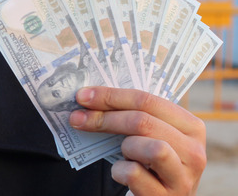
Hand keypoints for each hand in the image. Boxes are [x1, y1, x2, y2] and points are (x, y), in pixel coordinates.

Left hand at [69, 86, 205, 195]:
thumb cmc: (150, 163)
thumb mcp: (149, 136)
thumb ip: (132, 115)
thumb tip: (88, 97)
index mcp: (191, 127)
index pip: (148, 100)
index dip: (111, 96)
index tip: (82, 96)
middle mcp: (194, 151)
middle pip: (144, 121)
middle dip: (105, 118)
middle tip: (77, 119)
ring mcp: (183, 177)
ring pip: (152, 148)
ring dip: (126, 147)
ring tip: (122, 154)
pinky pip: (136, 174)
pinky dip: (120, 171)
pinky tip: (121, 173)